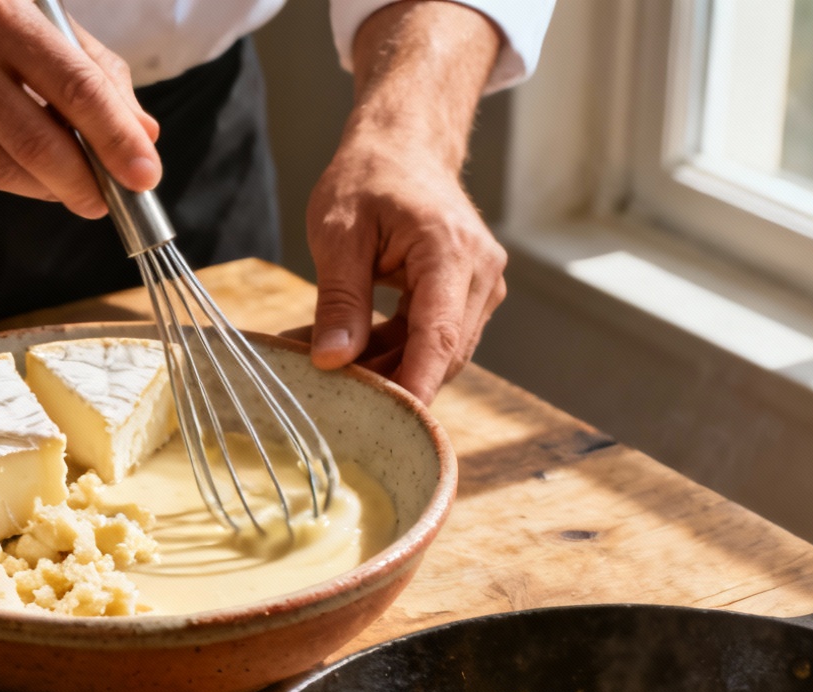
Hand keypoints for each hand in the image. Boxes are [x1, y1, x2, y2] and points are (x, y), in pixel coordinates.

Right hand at [0, 0, 161, 216]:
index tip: (145, 174)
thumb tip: (141, 132)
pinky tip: (4, 154)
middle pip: (38, 145)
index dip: (116, 139)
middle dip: (84, 184)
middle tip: (106, 198)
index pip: (74, 88)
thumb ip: (88, 66)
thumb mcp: (25, 7)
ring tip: (64, 180)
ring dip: (44, 186)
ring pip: (2, 171)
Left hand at [307, 139, 506, 402]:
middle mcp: (480, 272)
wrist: (404, 145)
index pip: (438, 338)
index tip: (390, 424)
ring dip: (390, 367)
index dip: (415, 387)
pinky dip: (396, 351)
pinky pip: (435, 339)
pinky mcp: (469, 295)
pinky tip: (353, 352)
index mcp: (450, 251)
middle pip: (442, 354)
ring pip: (440, 353)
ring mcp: (480, 285)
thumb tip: (332, 360)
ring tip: (332, 366)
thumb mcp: (339, 233)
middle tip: (332, 394)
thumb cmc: (370, 176)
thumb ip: (339, 300)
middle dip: (392, 381)